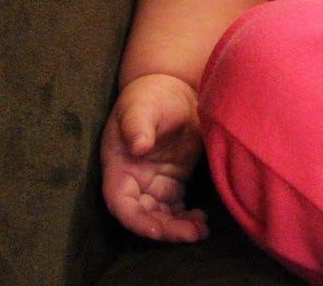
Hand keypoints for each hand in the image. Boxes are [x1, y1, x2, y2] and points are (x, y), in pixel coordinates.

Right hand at [101, 73, 209, 241]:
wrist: (173, 88)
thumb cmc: (150, 96)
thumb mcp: (141, 107)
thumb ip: (138, 125)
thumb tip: (138, 146)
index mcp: (119, 167)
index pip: (121, 202)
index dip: (136, 219)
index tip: (155, 229)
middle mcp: (133, 180)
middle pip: (144, 214)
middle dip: (164, 229)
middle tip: (191, 234)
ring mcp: (154, 182)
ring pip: (161, 215)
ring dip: (178, 227)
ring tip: (201, 231)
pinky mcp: (174, 179)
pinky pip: (177, 207)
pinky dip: (187, 218)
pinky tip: (203, 220)